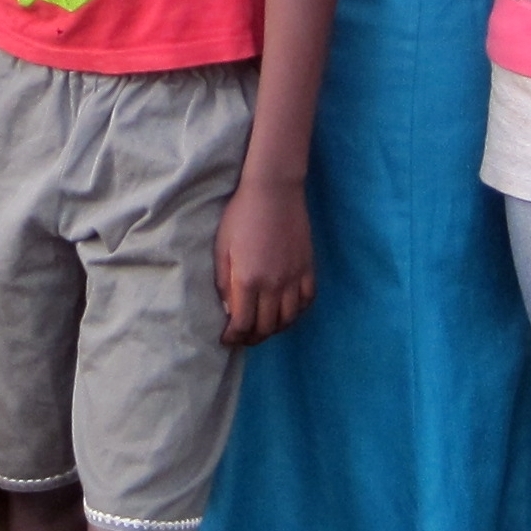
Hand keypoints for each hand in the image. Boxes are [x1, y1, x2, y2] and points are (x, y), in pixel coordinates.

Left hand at [215, 174, 313, 346]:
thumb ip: (223, 282)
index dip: (234, 337)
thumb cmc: (241, 215)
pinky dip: (297, 313)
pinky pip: (307, 301)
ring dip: (274, 329)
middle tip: (243, 338)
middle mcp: (273, 284)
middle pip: (266, 326)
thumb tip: (228, 309)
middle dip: (252, 338)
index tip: (227, 339)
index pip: (242, 324)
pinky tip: (286, 312)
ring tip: (264, 329)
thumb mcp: (222, 248)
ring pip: (288, 319)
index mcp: (247, 280)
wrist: (273, 191)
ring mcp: (294, 277)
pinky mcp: (307, 268)